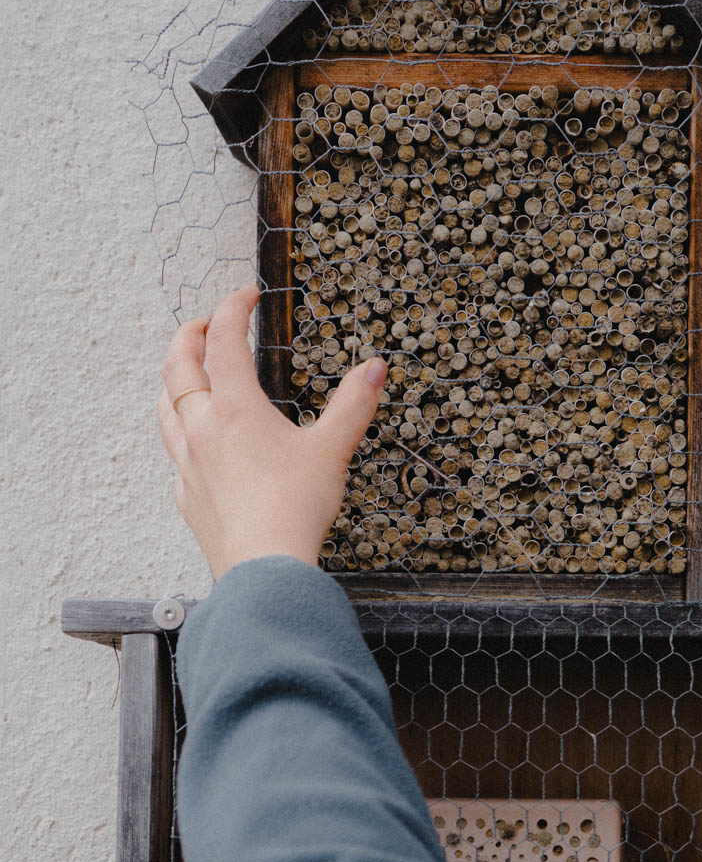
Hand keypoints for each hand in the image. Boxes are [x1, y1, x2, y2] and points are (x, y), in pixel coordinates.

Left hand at [157, 285, 386, 579]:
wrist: (265, 567)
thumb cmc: (295, 508)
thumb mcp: (333, 449)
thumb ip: (354, 403)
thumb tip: (375, 367)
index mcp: (235, 408)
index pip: (225, 341)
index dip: (233, 308)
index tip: (246, 295)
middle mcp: (203, 429)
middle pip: (178, 368)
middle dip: (189, 337)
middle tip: (204, 325)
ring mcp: (189, 464)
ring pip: (165, 409)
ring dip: (173, 383)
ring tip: (187, 375)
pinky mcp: (188, 496)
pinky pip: (174, 455)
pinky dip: (180, 435)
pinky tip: (196, 444)